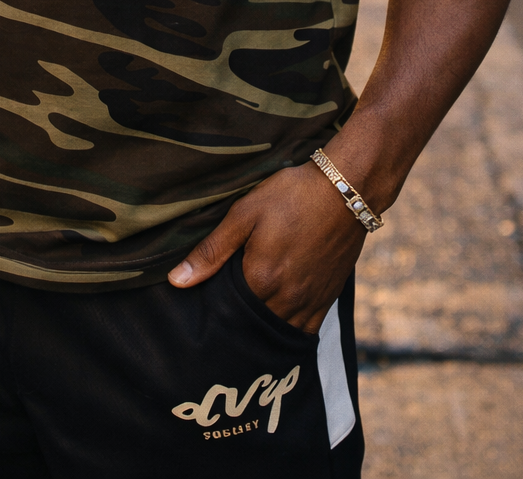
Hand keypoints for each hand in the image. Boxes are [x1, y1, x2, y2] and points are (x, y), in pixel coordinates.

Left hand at [167, 161, 366, 332]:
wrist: (345, 189)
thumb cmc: (292, 195)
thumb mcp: (245, 213)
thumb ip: (212, 250)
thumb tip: (177, 281)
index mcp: (262, 279)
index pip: (228, 312)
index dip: (215, 308)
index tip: (206, 303)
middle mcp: (288, 299)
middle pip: (254, 326)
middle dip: (238, 324)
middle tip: (225, 313)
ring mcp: (311, 302)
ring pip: (280, 332)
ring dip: (263, 329)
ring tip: (249, 318)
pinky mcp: (329, 298)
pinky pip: (306, 329)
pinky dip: (290, 328)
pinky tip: (278, 318)